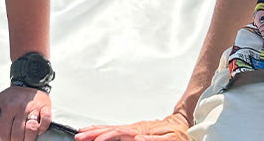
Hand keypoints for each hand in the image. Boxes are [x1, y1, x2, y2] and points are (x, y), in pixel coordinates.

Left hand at [0, 85, 51, 140]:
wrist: (29, 82)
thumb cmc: (12, 95)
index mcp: (9, 107)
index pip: (5, 131)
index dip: (5, 139)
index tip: (7, 140)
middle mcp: (21, 108)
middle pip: (18, 133)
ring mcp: (34, 107)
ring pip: (31, 129)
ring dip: (28, 138)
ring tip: (26, 139)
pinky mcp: (45, 107)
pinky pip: (46, 121)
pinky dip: (43, 128)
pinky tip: (38, 130)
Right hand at [75, 113, 190, 140]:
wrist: (184, 123)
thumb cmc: (179, 134)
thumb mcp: (170, 139)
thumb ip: (154, 140)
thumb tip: (137, 138)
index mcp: (140, 130)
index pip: (118, 133)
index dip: (105, 136)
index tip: (94, 140)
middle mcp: (134, 128)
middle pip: (110, 129)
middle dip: (94, 133)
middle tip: (80, 136)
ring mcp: (133, 129)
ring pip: (110, 129)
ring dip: (95, 130)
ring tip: (82, 133)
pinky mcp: (133, 131)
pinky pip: (115, 130)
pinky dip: (103, 130)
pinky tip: (96, 132)